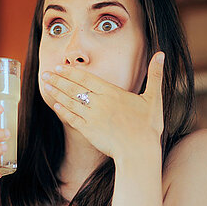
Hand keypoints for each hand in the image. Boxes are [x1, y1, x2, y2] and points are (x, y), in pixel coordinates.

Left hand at [41, 51, 164, 160]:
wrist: (139, 151)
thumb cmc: (148, 126)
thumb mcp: (154, 98)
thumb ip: (155, 75)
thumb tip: (162, 54)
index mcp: (112, 93)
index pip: (86, 78)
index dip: (71, 72)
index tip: (59, 67)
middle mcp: (99, 103)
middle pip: (74, 88)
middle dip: (58, 80)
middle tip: (45, 74)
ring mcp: (92, 117)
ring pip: (71, 102)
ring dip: (57, 93)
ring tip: (46, 85)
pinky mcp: (89, 131)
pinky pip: (72, 118)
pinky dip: (63, 111)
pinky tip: (55, 105)